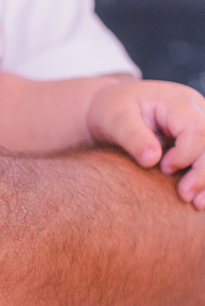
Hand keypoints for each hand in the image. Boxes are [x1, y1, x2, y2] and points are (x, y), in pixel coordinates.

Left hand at [88, 79, 204, 207]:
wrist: (110, 110)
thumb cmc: (111, 112)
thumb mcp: (115, 119)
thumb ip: (133, 137)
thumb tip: (152, 160)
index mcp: (176, 101)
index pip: (195, 129)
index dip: (185, 153)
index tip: (163, 168)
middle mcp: (194, 110)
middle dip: (202, 172)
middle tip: (184, 195)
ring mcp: (199, 123)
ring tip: (197, 204)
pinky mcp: (196, 139)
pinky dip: (204, 179)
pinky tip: (199, 200)